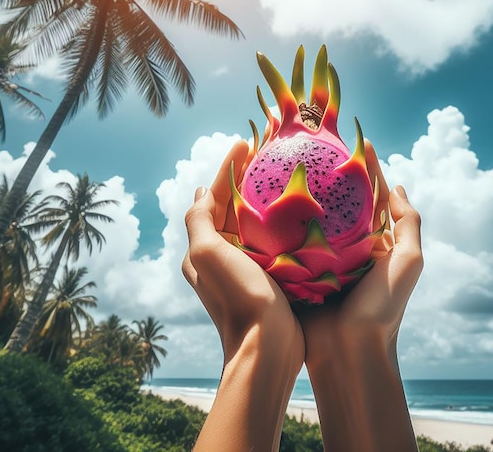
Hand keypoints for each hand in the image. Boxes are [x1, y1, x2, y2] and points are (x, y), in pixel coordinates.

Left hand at [182, 140, 303, 451]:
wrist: (267, 348)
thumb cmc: (239, 299)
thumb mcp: (208, 255)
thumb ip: (199, 221)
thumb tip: (199, 193)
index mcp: (203, 248)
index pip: (211, 197)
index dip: (226, 169)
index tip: (244, 143)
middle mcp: (218, 256)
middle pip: (229, 207)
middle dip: (242, 179)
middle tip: (263, 155)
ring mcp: (242, 267)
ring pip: (249, 221)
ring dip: (259, 198)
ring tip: (278, 174)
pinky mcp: (265, 276)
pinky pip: (267, 238)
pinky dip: (275, 220)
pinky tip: (293, 212)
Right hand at [295, 140, 422, 451]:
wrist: (349, 354)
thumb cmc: (382, 308)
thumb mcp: (408, 262)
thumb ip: (408, 224)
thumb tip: (397, 187)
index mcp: (372, 242)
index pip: (368, 195)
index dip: (363, 168)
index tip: (351, 139)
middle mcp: (346, 246)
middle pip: (335, 202)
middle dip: (326, 175)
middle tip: (310, 146)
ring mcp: (320, 258)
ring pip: (309, 218)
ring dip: (299, 194)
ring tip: (284, 164)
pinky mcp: (298, 270)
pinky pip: (288, 240)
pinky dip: (280, 221)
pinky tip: (266, 201)